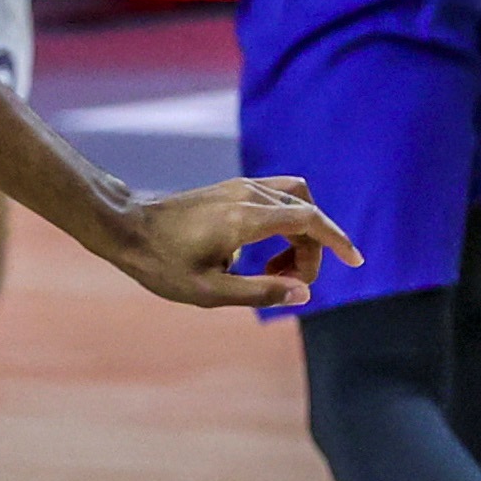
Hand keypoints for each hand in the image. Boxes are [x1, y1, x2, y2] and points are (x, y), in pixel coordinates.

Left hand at [95, 176, 353, 309]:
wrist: (124, 228)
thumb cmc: (161, 264)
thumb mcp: (209, 291)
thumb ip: (260, 292)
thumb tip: (304, 294)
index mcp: (246, 218)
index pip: (309, 220)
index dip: (337, 240)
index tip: (355, 261)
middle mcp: (248, 194)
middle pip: (306, 212)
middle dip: (312, 249)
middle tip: (293, 283)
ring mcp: (239, 186)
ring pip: (294, 200)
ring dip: (300, 232)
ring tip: (277, 268)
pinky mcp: (231, 188)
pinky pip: (276, 197)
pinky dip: (285, 220)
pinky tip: (262, 251)